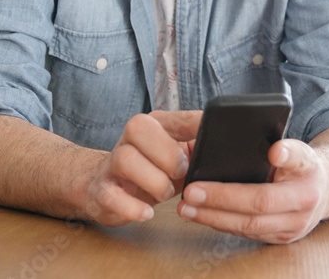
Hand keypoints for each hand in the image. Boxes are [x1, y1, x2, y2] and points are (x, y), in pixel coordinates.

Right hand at [81, 110, 200, 225]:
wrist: (107, 186)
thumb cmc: (152, 170)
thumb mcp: (177, 155)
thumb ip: (197, 146)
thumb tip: (227, 146)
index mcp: (154, 126)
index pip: (176, 116)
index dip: (196, 126)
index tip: (212, 139)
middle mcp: (130, 139)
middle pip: (139, 128)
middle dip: (167, 154)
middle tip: (181, 173)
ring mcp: (113, 164)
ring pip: (126, 159)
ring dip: (154, 182)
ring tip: (165, 193)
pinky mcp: (102, 191)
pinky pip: (111, 195)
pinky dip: (132, 208)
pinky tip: (147, 213)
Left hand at [176, 138, 328, 243]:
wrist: (324, 192)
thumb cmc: (302, 166)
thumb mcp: (298, 149)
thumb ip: (285, 148)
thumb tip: (271, 150)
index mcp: (310, 171)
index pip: (298, 160)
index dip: (286, 155)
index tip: (274, 151)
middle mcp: (304, 202)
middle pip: (261, 203)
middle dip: (221, 199)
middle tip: (191, 191)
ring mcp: (294, 226)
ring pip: (250, 225)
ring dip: (214, 217)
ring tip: (187, 207)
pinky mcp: (281, 239)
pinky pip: (248, 233)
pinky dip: (222, 224)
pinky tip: (202, 215)